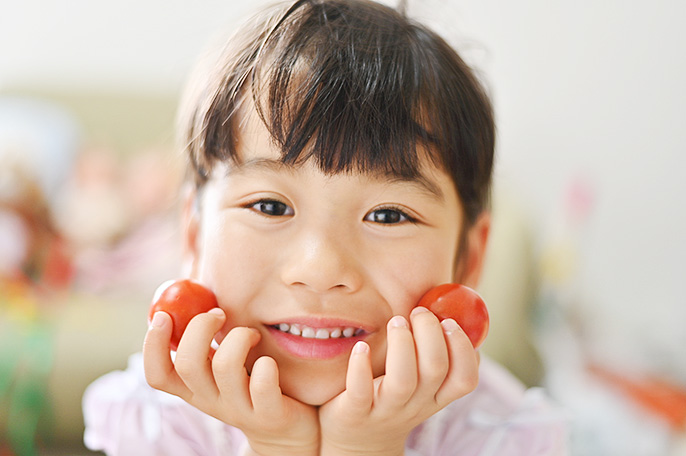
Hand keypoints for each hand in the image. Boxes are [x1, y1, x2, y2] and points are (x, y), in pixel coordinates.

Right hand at [143, 309, 318, 455]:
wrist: (286, 430)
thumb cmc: (251, 383)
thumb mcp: (222, 364)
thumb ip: (205, 338)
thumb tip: (188, 284)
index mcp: (194, 389)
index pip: (158, 375)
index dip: (152, 345)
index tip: (163, 316)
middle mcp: (210, 402)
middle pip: (189, 364)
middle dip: (201, 327)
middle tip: (220, 314)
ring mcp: (239, 410)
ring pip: (225, 366)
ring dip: (239, 338)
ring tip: (251, 336)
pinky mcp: (268, 414)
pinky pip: (262, 383)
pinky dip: (266, 364)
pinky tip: (269, 361)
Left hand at [318, 307, 479, 455]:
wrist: (359, 442)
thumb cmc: (392, 399)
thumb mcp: (421, 386)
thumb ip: (435, 357)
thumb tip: (452, 313)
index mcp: (435, 396)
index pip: (465, 379)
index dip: (463, 349)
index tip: (450, 322)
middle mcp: (415, 404)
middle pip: (435, 369)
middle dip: (430, 333)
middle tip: (418, 312)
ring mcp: (385, 409)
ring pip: (403, 380)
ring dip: (402, 344)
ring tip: (396, 322)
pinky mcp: (356, 411)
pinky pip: (361, 390)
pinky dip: (361, 366)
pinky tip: (361, 346)